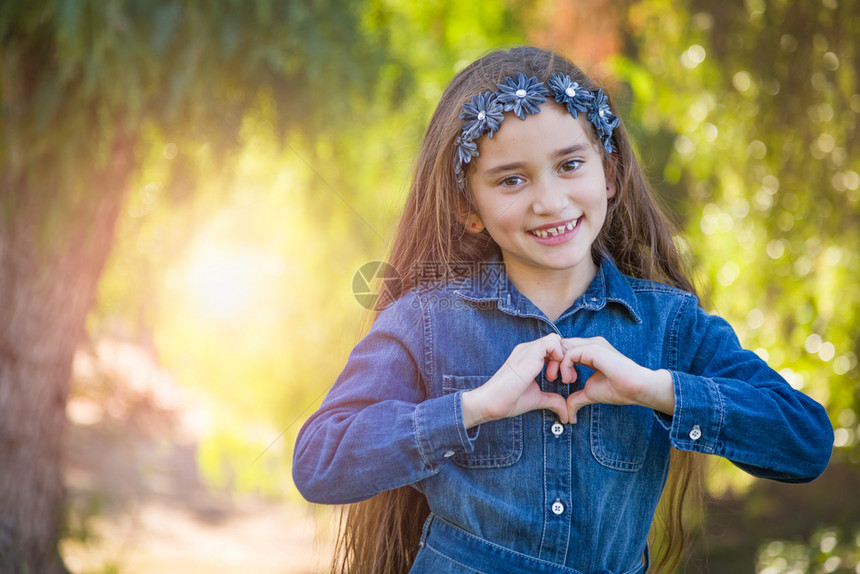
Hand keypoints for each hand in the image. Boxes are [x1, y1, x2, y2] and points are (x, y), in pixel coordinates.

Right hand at [461, 333, 569, 428]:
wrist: (492, 402)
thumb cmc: (509, 400)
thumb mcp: (537, 398)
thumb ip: (552, 400)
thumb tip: (566, 412)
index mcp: (528, 357)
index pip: (552, 348)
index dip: (562, 361)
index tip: (563, 380)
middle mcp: (527, 350)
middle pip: (555, 341)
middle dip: (565, 359)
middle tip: (565, 379)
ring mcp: (527, 350)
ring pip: (555, 339)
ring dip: (563, 357)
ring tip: (558, 377)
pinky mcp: (529, 353)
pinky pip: (552, 342)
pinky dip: (559, 355)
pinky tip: (554, 373)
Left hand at [547, 337, 674, 422]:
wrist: (636, 389)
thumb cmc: (618, 390)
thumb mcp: (590, 393)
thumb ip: (576, 399)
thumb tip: (568, 415)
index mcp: (589, 352)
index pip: (565, 349)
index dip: (556, 362)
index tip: (554, 378)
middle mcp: (590, 345)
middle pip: (561, 345)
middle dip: (552, 361)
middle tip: (551, 378)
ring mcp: (593, 345)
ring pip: (563, 347)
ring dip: (557, 364)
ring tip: (564, 380)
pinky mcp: (595, 349)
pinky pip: (570, 353)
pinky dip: (565, 366)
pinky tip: (570, 379)